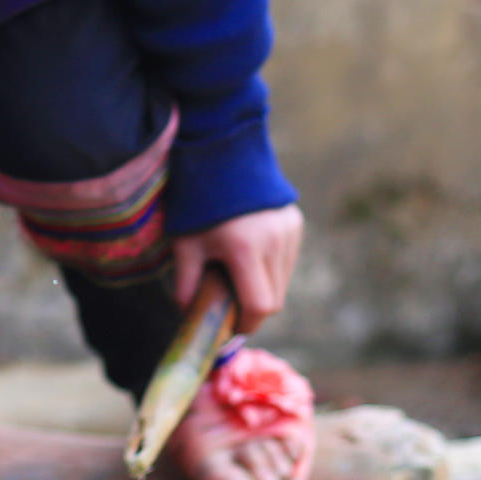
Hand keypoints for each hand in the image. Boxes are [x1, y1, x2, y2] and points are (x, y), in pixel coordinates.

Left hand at [169, 204, 302, 332]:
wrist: (222, 151)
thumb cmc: (197, 200)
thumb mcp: (185, 242)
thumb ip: (187, 283)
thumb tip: (186, 314)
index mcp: (245, 249)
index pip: (259, 306)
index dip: (246, 324)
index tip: (230, 328)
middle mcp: (275, 242)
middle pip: (275, 298)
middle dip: (253, 310)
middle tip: (230, 307)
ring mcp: (290, 232)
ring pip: (283, 281)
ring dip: (263, 288)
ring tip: (237, 276)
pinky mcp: (295, 223)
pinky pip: (287, 260)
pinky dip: (270, 268)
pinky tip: (249, 254)